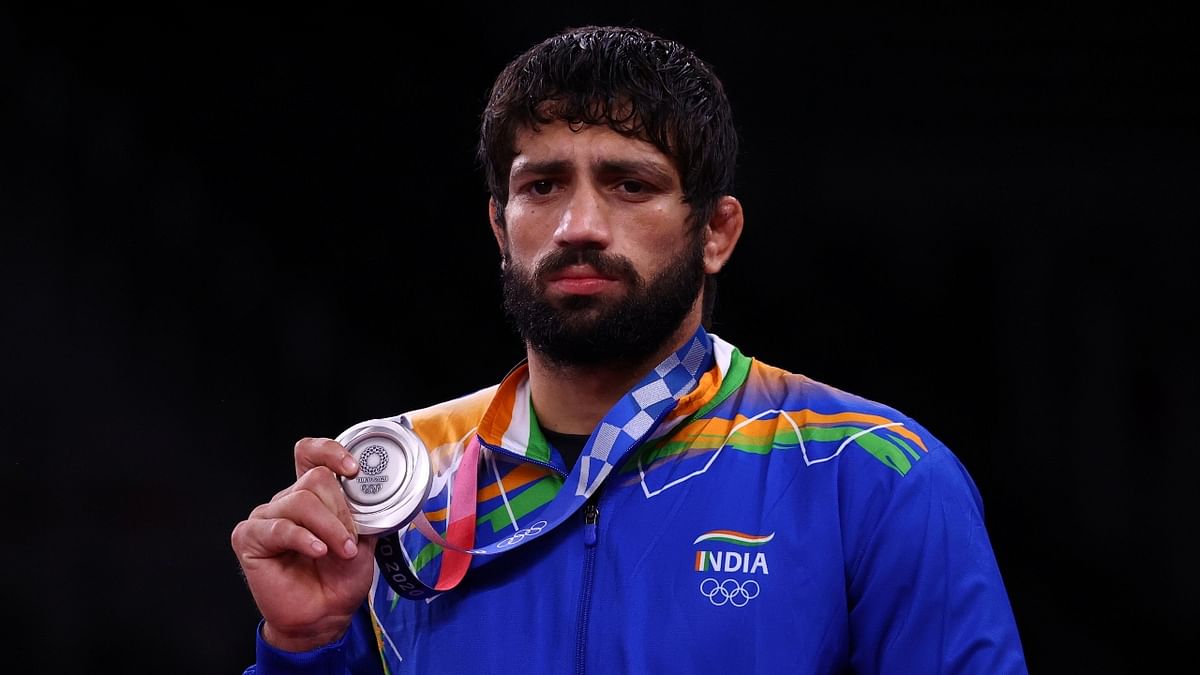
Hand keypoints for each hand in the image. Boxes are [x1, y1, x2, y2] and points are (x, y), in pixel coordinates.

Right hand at [231, 438, 375, 651]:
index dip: (330, 452)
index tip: (352, 469)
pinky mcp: (249, 538)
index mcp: (311, 494)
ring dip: (329, 528)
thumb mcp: (364, 537)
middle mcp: (287, 500)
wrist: (324, 615)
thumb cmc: (341, 577)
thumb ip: (364, 510)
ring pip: (301, 502)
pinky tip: (318, 552)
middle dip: (340, 510)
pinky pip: (279, 527)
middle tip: (351, 539)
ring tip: (341, 551)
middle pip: (314, 480)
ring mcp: (266, 517)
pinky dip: (304, 539)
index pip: (310, 454)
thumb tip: (373, 489)